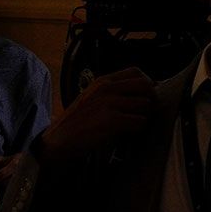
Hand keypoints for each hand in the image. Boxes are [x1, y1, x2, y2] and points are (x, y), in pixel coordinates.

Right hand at [37, 69, 161, 164]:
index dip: (147, 83)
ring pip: (145, 105)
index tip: (146, 96)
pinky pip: (140, 122)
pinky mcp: (112, 120)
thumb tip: (140, 94)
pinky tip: (128, 132)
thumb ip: (113, 92)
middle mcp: (107, 88)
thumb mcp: (92, 98)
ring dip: (145, 116)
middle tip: (147, 111)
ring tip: (134, 123)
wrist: (59, 139)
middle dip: (151, 98)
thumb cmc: (77, 122)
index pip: (136, 72)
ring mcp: (110, 103)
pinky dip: (138, 128)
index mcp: (103, 81)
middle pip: (146, 85)